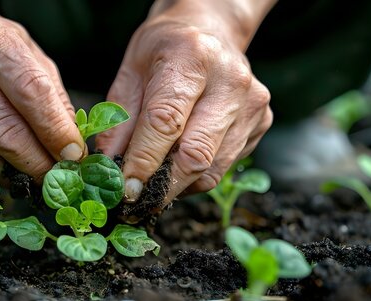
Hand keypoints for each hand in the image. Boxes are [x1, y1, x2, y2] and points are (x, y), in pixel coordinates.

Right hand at [0, 0, 84, 178]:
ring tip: (24, 164)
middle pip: (5, 134)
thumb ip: (50, 92)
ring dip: (9, 168)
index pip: (32, 94)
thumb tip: (70, 143)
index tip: (74, 156)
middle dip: (37, 163)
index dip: (57, 132)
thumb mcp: (22, 47)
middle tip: (54, 174)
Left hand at [96, 0, 274, 203]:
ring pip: (213, 169)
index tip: (125, 188)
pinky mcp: (262, 122)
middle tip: (137, 201)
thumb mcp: (131, 72)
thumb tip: (109, 168)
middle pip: (196, 154)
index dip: (143, 161)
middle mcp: (230, 81)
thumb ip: (119, 121)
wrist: (210, 29)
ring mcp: (252, 103)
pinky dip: (197, 176)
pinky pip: (225, 166)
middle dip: (163, 186)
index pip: (166, 122)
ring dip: (179, 186)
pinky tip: (179, 163)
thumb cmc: (165, 50)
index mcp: (192, 58)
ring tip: (154, 184)